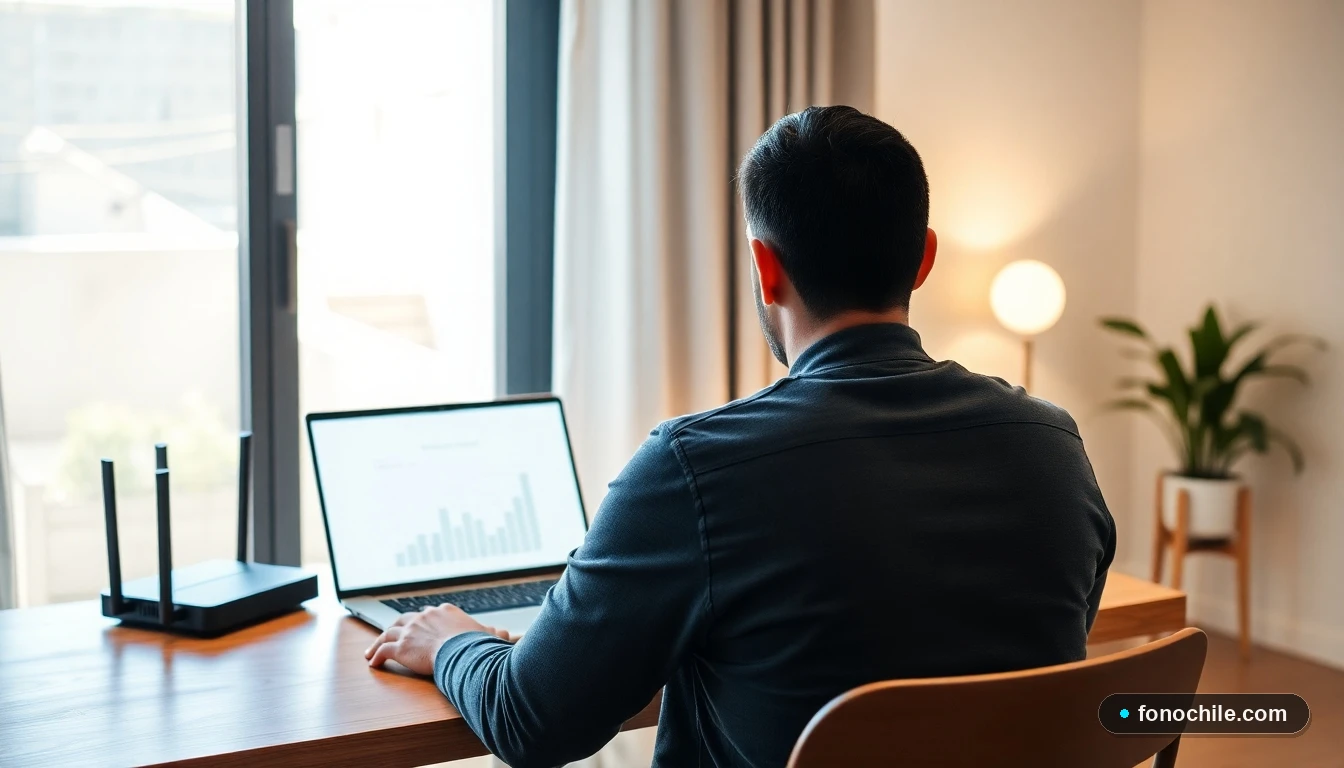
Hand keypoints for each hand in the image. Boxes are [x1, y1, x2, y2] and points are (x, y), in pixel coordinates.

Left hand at [365, 604, 518, 674]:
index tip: (419, 625)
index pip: (429, 613)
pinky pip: (384, 650)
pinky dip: (376, 655)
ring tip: (372, 651)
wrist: (462, 651)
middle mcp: (425, 616)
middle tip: (392, 634)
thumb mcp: (487, 635)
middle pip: (405, 619)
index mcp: (444, 611)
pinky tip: (373, 662)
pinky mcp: (401, 647)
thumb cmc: (476, 645)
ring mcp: (411, 630)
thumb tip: (505, 633)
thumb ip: (492, 633)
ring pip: (389, 633)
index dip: (422, 620)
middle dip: (398, 627)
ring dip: (379, 641)